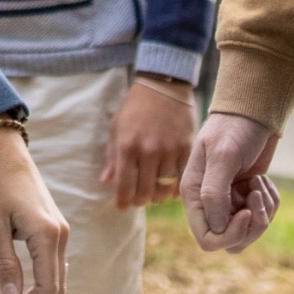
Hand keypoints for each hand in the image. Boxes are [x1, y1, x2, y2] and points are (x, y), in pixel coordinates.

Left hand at [0, 127, 70, 293]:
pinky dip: (42, 286)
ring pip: (57, 279)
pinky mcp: (53, 228)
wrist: (4, 152)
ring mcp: (60, 231)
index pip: (48, 289)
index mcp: (47, 235)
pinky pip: (53, 266)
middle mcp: (61, 235)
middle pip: (56, 289)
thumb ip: (5, 261)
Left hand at [100, 78, 196, 209]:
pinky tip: (172, 188)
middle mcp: (148, 150)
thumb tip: (106, 182)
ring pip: (165, 188)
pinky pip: (183, 177)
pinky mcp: (187, 147)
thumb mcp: (116, 127)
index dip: (123, 201)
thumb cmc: (135, 107)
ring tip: (154, 195)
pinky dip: (177, 188)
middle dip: (140, 201)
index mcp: (127, 145)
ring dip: (158, 197)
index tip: (122, 208)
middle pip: (145, 192)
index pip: (124, 185)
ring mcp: (169, 149)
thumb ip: (112, 157)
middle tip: (139, 201)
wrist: (163, 85)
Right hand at [180, 112, 281, 252]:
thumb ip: (214, 194)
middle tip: (257, 196)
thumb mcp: (223, 157)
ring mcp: (230, 201)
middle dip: (251, 226)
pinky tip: (264, 180)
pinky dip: (270, 202)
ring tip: (260, 183)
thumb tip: (217, 228)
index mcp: (194, 195)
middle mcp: (209, 202)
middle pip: (231, 241)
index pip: (207, 238)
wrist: (254, 112)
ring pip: (249, 232)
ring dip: (262, 212)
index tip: (246, 213)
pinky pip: (262, 217)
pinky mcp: (248, 197)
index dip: (230, 234)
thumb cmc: (234, 129)